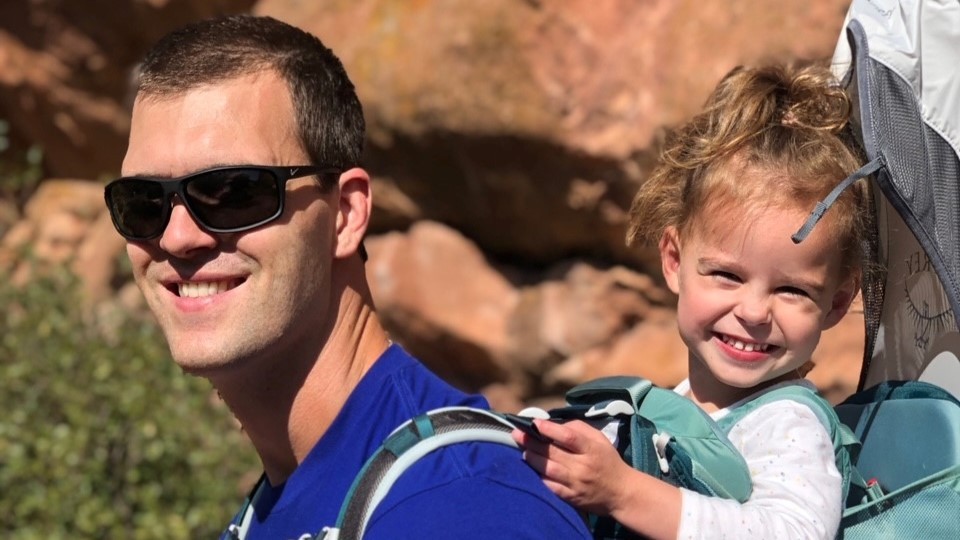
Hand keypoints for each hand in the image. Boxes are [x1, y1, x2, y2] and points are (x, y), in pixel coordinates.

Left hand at [512, 419, 632, 514]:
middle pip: (553, 453)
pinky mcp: (571, 498)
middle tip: (517, 434)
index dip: (549, 429)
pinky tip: (531, 471)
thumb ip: (579, 429)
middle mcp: (583, 466)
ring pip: (548, 470)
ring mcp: (576, 483)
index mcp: (592, 449)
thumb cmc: (608, 461)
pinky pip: (550, 487)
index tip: (534, 423)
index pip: (568, 437)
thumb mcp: (599, 439)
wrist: (621, 493)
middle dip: (532, 442)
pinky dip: (539, 478)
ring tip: (524, 451)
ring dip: (532, 459)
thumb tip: (554, 425)